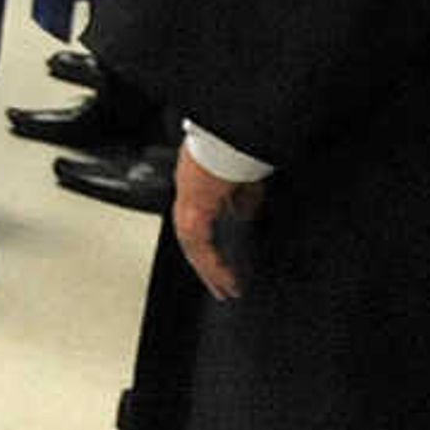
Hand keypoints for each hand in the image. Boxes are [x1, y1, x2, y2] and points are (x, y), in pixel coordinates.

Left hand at [173, 148, 258, 302]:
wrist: (225, 140)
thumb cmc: (234, 153)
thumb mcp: (243, 183)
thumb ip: (241, 202)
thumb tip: (243, 217)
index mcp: (197, 193)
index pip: (199, 229)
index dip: (209, 251)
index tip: (222, 267)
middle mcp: (187, 201)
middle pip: (193, 244)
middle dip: (208, 268)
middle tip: (222, 289)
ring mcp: (186, 207)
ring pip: (194, 249)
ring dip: (210, 272)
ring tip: (225, 290)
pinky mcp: (192, 213)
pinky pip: (199, 247)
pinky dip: (212, 265)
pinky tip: (225, 279)